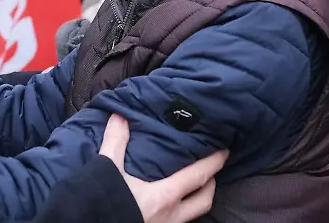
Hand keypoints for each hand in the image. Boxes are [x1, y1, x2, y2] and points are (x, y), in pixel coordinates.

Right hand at [99, 114, 227, 222]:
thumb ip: (116, 143)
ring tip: (191, 187)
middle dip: (211, 184)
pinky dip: (180, 211)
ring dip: (196, 200)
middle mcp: (172, 216)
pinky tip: (169, 205)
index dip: (214, 161)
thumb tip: (119, 117)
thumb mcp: (108, 170)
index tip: (225, 150)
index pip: (199, 175)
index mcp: (165, 196)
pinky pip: (178, 222)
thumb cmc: (103, 202)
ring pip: (193, 215)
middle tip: (209, 170)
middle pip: (205, 200)